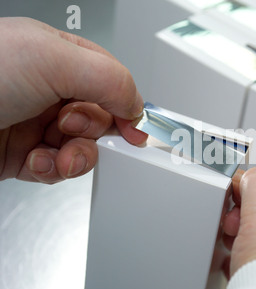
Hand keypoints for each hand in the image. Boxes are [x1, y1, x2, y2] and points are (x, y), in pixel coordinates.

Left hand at [0, 17, 147, 182]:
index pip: (110, 83)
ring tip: (59, 155)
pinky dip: (53, 171)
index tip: (138, 129)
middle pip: (99, 120)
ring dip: (76, 157)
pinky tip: (38, 162)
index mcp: (58, 58)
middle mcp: (49, 91)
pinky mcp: (23, 156)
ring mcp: (36, 125)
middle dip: (93, 132)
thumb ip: (109, 80)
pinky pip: (56, 169)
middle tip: (74, 128)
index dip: (128, 106)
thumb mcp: (53, 60)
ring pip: (82, 149)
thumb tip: (137, 106)